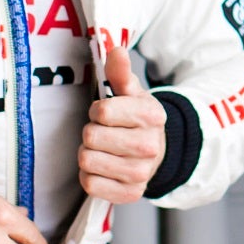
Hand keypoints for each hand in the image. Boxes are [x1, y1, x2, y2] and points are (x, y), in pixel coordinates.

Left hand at [79, 42, 166, 203]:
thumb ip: (120, 71)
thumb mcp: (130, 92)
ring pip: (87, 161)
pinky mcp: (130, 194)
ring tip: (103, 150)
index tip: (106, 113)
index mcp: (151, 115)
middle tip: (104, 133)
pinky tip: (103, 168)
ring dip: (88, 154)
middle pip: (91, 137)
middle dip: (91, 132)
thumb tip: (116, 49)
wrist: (156, 152)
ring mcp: (141, 173)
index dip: (97, 110)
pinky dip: (90, 176)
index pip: (102, 112)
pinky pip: (90, 184)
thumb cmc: (135, 118)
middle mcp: (150, 146)